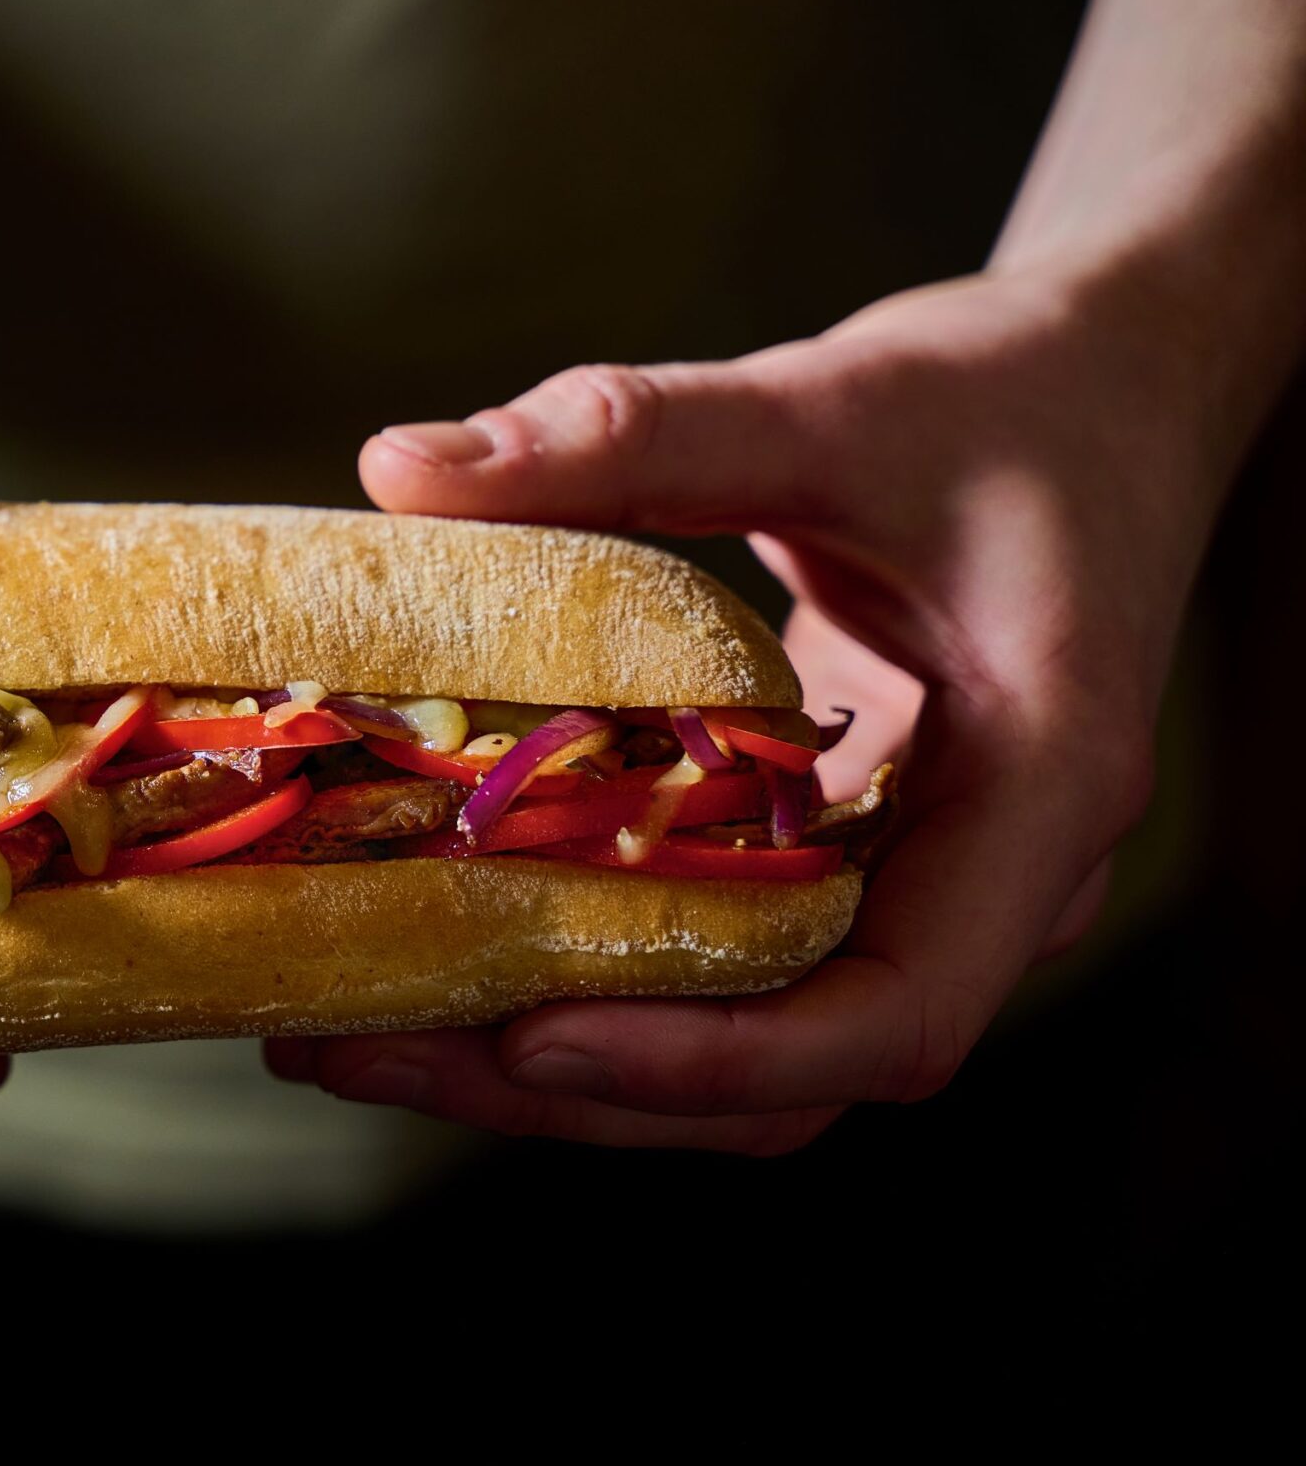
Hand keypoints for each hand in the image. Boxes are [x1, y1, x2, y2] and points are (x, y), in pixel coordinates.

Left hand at [268, 265, 1220, 1151]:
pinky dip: (584, 969)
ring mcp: (913, 885)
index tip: (533, 1031)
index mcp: (1038, 799)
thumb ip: (638, 432)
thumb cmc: (1013, 395)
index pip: (893, 1016)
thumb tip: (405, 465)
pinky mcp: (840, 859)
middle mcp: (984, 883)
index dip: (712, 1056)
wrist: (1109, 383)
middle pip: (786, 1072)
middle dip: (572, 1081)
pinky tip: (436, 940)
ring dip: (553, 1057)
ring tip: (356, 1027)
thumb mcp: (837, 401)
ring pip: (741, 1042)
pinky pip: (720, 960)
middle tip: (362, 1045)